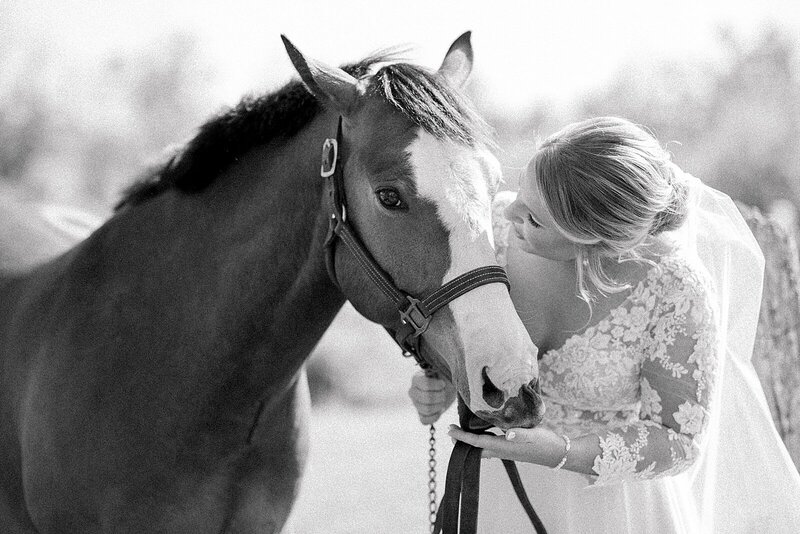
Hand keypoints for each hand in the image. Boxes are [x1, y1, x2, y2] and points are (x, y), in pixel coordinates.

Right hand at [408, 370, 455, 424]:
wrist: (447, 388)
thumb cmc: (445, 378)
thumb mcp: (443, 371)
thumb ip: (440, 372)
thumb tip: (442, 379)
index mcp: (416, 379)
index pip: (425, 385)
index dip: (437, 386)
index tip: (443, 384)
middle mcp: (413, 392)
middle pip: (426, 398)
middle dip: (440, 396)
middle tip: (444, 393)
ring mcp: (415, 404)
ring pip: (427, 410)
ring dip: (439, 406)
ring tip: (442, 401)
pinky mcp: (420, 415)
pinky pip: (425, 420)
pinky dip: (435, 416)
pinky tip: (439, 410)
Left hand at [447, 424, 563, 464]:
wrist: (557, 453)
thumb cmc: (545, 443)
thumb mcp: (533, 435)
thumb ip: (520, 434)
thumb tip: (508, 434)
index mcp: (504, 446)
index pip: (477, 442)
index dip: (462, 437)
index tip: (449, 430)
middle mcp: (502, 450)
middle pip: (476, 448)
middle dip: (462, 441)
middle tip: (451, 431)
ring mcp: (506, 451)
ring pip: (482, 448)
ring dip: (471, 441)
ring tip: (462, 430)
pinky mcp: (511, 448)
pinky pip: (491, 445)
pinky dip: (482, 439)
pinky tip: (484, 432)